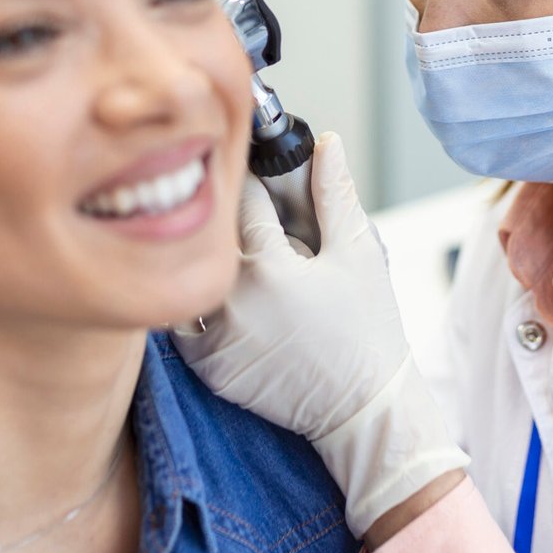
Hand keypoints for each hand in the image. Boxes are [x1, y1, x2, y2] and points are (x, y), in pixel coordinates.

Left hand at [173, 132, 466, 537]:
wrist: (364, 409)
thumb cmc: (369, 330)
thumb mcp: (359, 254)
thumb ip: (335, 195)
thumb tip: (327, 143)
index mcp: (270, 268)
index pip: (246, 202)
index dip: (255, 184)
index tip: (257, 175)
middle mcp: (232, 303)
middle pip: (211, 238)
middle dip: (226, 223)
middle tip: (249, 224)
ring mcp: (214, 339)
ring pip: (192, 279)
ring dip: (205, 265)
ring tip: (234, 265)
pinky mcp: (207, 369)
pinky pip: (183, 323)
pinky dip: (197, 306)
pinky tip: (228, 301)